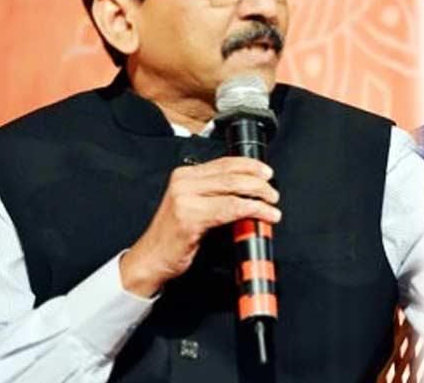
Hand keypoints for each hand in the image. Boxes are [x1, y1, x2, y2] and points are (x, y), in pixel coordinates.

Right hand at [120, 157, 280, 297]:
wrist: (150, 260)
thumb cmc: (174, 236)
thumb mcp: (194, 206)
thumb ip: (216, 194)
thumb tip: (249, 190)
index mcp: (185, 175)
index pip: (225, 162)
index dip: (250, 165)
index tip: (266, 172)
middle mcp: (184, 182)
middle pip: (232, 174)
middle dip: (259, 182)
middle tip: (273, 193)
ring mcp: (185, 198)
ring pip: (233, 190)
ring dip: (259, 197)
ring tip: (271, 205)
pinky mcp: (190, 217)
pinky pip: (230, 209)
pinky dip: (251, 210)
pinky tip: (262, 215)